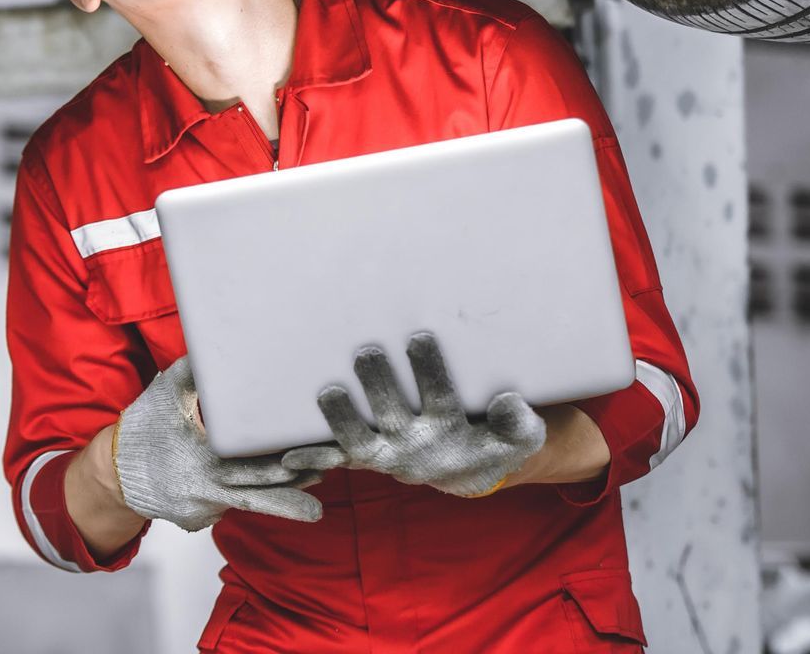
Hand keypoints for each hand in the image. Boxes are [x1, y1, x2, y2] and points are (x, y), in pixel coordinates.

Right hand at [114, 357, 340, 531]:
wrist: (113, 472)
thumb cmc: (143, 426)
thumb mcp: (166, 391)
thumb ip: (196, 369)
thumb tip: (221, 336)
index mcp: (199, 457)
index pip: (248, 465)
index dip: (282, 465)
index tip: (313, 460)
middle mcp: (203, 488)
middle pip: (258, 493)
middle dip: (296, 487)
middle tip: (331, 471)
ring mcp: (202, 508)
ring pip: (250, 504)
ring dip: (284, 500)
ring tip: (317, 503)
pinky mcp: (199, 518)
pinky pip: (230, 505)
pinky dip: (252, 499)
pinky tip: (279, 493)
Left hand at [282, 332, 545, 498]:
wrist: (474, 471)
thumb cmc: (497, 438)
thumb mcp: (522, 434)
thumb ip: (519, 421)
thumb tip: (506, 403)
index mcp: (452, 432)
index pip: (440, 398)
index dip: (429, 370)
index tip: (417, 337)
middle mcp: (416, 446)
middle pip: (393, 416)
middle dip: (379, 386)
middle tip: (366, 352)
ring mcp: (387, 454)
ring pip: (360, 441)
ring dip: (341, 419)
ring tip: (328, 391)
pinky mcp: (367, 457)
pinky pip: (339, 460)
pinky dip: (315, 458)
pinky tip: (287, 452)